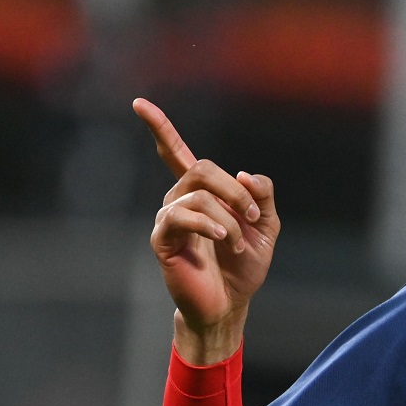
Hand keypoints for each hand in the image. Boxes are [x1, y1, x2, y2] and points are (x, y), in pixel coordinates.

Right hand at [135, 98, 279, 363]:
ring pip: (198, 194)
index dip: (160, 128)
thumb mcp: (267, 226)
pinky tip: (221, 239)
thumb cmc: (244, 265)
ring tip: (237, 242)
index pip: (177, 153)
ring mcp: (169, 218)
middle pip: (204, 170)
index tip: (139, 103)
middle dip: (236, 192)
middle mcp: (180, 200)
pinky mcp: (163, 239)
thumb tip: (244, 174)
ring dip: (228, 217)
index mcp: (203, 193)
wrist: (231, 302)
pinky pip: (181, 216)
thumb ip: (263, 196)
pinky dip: (208, 224)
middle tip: (253, 219)